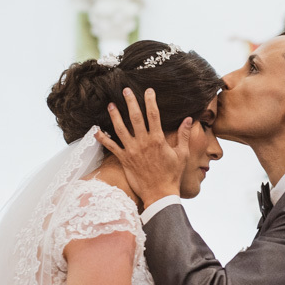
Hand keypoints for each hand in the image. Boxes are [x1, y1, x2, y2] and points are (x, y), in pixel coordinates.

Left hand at [95, 88, 191, 205]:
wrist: (159, 194)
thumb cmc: (172, 175)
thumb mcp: (182, 154)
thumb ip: (184, 135)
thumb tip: (188, 119)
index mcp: (158, 139)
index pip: (154, 115)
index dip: (151, 101)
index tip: (148, 91)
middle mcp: (144, 143)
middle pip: (135, 117)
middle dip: (130, 102)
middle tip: (125, 90)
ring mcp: (132, 151)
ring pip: (121, 129)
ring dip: (115, 116)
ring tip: (110, 105)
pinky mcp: (124, 160)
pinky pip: (111, 147)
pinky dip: (103, 139)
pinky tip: (96, 130)